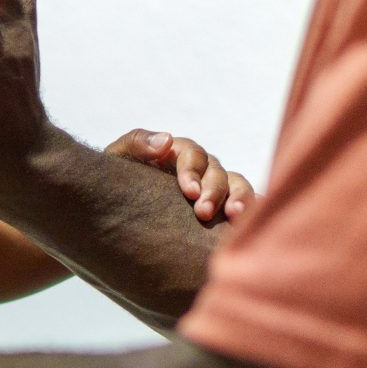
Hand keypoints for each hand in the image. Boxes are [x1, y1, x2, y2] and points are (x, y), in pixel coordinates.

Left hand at [104, 130, 259, 225]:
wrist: (113, 210)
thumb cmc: (115, 181)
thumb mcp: (118, 158)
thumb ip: (137, 143)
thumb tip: (166, 141)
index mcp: (179, 154)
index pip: (194, 156)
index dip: (193, 171)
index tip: (189, 192)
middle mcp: (202, 168)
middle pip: (218, 173)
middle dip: (214, 192)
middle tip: (204, 213)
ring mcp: (215, 188)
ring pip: (237, 186)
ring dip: (240, 200)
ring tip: (235, 218)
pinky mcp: (222, 210)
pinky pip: (244, 206)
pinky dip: (253, 211)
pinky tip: (252, 227)